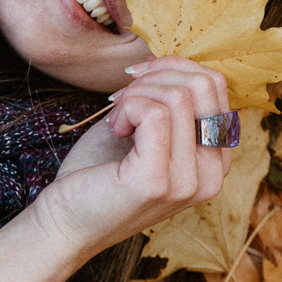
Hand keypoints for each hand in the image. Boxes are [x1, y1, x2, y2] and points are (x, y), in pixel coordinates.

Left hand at [34, 55, 233, 258]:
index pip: (216, 86)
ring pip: (178, 96)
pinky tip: (115, 128)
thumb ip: (169, 99)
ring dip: (136, 94)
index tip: (137, 85)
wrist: (65, 220)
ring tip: (117, 118)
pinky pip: (154, 113)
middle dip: (157, 76)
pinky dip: (127, 108)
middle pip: (204, 84)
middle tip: (123, 98)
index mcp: (214, 161)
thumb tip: (171, 61)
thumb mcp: (145, 128)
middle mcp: (211, 175)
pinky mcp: (157, 181)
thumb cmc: (101, 172)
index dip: (173, 69)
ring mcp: (188, 182)